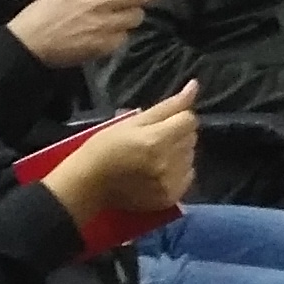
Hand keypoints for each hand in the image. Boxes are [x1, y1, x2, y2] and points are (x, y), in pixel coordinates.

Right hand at [7, 0, 157, 68]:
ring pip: (136, 16)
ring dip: (133, 14)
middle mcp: (100, 1)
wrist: (30, 43)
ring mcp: (105, 24)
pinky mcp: (106, 44)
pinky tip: (109, 33)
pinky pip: (124, 37)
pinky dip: (120, 34)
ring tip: (124, 15)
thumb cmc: (41, 13)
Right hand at [42, 86, 198, 224]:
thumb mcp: (132, 121)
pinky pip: (188, 176)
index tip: (160, 124)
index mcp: (157, 139)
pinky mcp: (170, 198)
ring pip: (190, 157)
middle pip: (191, 138)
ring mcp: (170, 182)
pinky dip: (178, 172)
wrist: (88, 183)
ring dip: (178, 154)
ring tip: (153, 157)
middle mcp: (168, 162)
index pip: (189, 120)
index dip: (177, 118)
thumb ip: (168, 106)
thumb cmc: (105, 147)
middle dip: (177, 135)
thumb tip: (194, 86)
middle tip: (152, 140)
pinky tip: (157, 172)